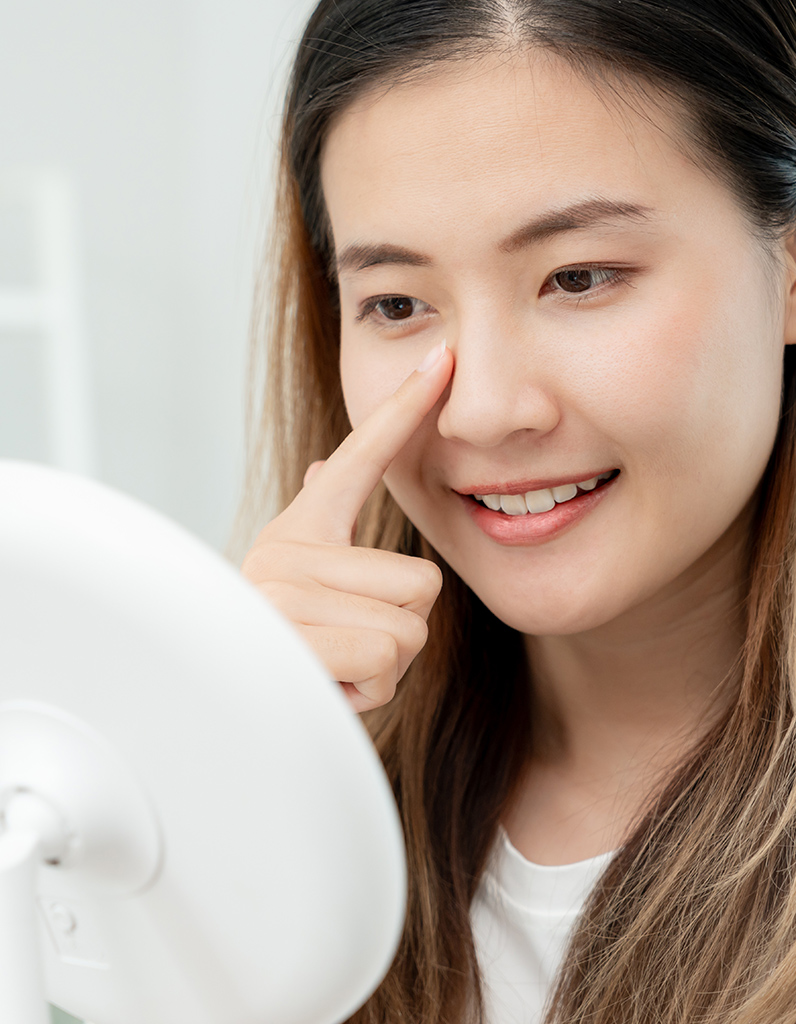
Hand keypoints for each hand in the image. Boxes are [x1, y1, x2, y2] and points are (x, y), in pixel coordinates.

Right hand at [241, 343, 453, 712]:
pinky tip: (324, 685)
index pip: (361, 456)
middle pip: (420, 585)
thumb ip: (317, 526)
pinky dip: (365, 691)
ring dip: (383, 666)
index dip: (404, 408)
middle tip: (346, 644)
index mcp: (301, 529)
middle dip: (398, 630)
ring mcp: (283, 591)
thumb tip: (319, 467)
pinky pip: (383, 663)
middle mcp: (287, 550)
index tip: (443, 359)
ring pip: (407, 630)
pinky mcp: (288, 637)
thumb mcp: (297, 580)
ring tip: (334, 665)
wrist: (220, 705)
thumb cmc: (280, 644)